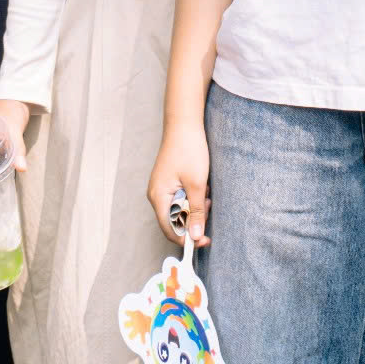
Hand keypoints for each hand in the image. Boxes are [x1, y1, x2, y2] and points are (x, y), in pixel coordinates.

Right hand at [149, 119, 210, 246]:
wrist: (184, 123)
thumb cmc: (189, 151)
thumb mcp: (197, 185)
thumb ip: (197, 213)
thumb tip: (196, 238)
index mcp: (159, 198)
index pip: (169, 230)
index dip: (187, 239)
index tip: (205, 240)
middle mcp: (156, 195)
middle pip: (175, 220)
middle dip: (194, 217)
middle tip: (207, 204)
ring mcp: (162, 187)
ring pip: (180, 209)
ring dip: (195, 205)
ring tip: (205, 190)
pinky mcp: (169, 181)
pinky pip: (181, 197)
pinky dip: (193, 195)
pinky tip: (201, 184)